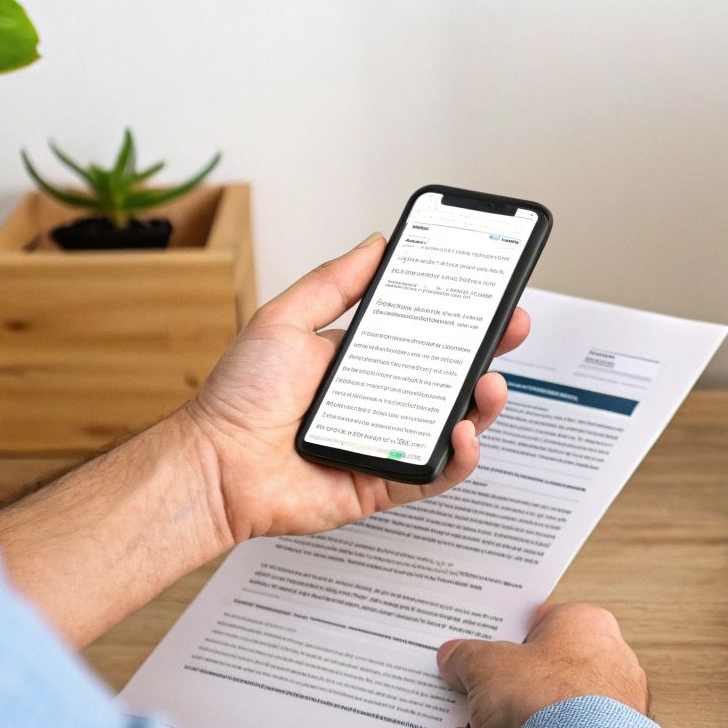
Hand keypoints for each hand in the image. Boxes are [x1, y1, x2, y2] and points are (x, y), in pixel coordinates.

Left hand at [183, 232, 530, 541]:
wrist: (214, 465)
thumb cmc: (238, 398)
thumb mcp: (285, 319)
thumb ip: (335, 282)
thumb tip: (376, 244)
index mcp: (363, 361)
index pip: (427, 335)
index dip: (463, 316)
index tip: (490, 293)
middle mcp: (381, 401)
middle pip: (453, 377)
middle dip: (491, 352)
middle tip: (513, 328)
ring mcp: (388, 443)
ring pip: (456, 424)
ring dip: (484, 404)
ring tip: (489, 384)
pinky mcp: (388, 484)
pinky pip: (438, 474)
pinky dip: (461, 456)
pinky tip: (461, 433)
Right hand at [436, 603, 650, 727]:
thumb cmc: (553, 700)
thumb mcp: (487, 666)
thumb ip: (466, 657)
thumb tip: (455, 656)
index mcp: (585, 627)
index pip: (539, 623)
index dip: (501, 637)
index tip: (472, 648)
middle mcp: (602, 668)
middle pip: (532, 679)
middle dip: (489, 695)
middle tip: (460, 696)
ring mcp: (601, 717)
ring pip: (532, 723)